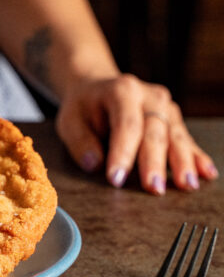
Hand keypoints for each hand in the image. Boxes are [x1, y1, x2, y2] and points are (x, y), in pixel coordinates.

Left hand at [55, 74, 218, 193]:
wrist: (97, 88)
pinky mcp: (174, 118)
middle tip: (153, 188)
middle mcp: (148, 95)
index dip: (122, 153)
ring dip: (182, 162)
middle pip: (155, 131)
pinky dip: (196, 156)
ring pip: (176, 136)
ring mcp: (165, 106)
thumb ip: (80, 142)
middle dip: (155, 162)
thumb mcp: (70, 121)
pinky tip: (206, 173)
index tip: (116, 179)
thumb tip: (94, 164)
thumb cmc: (83, 108)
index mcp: (121, 91)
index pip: (126, 125)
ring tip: (186, 185)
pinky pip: (187, 139)